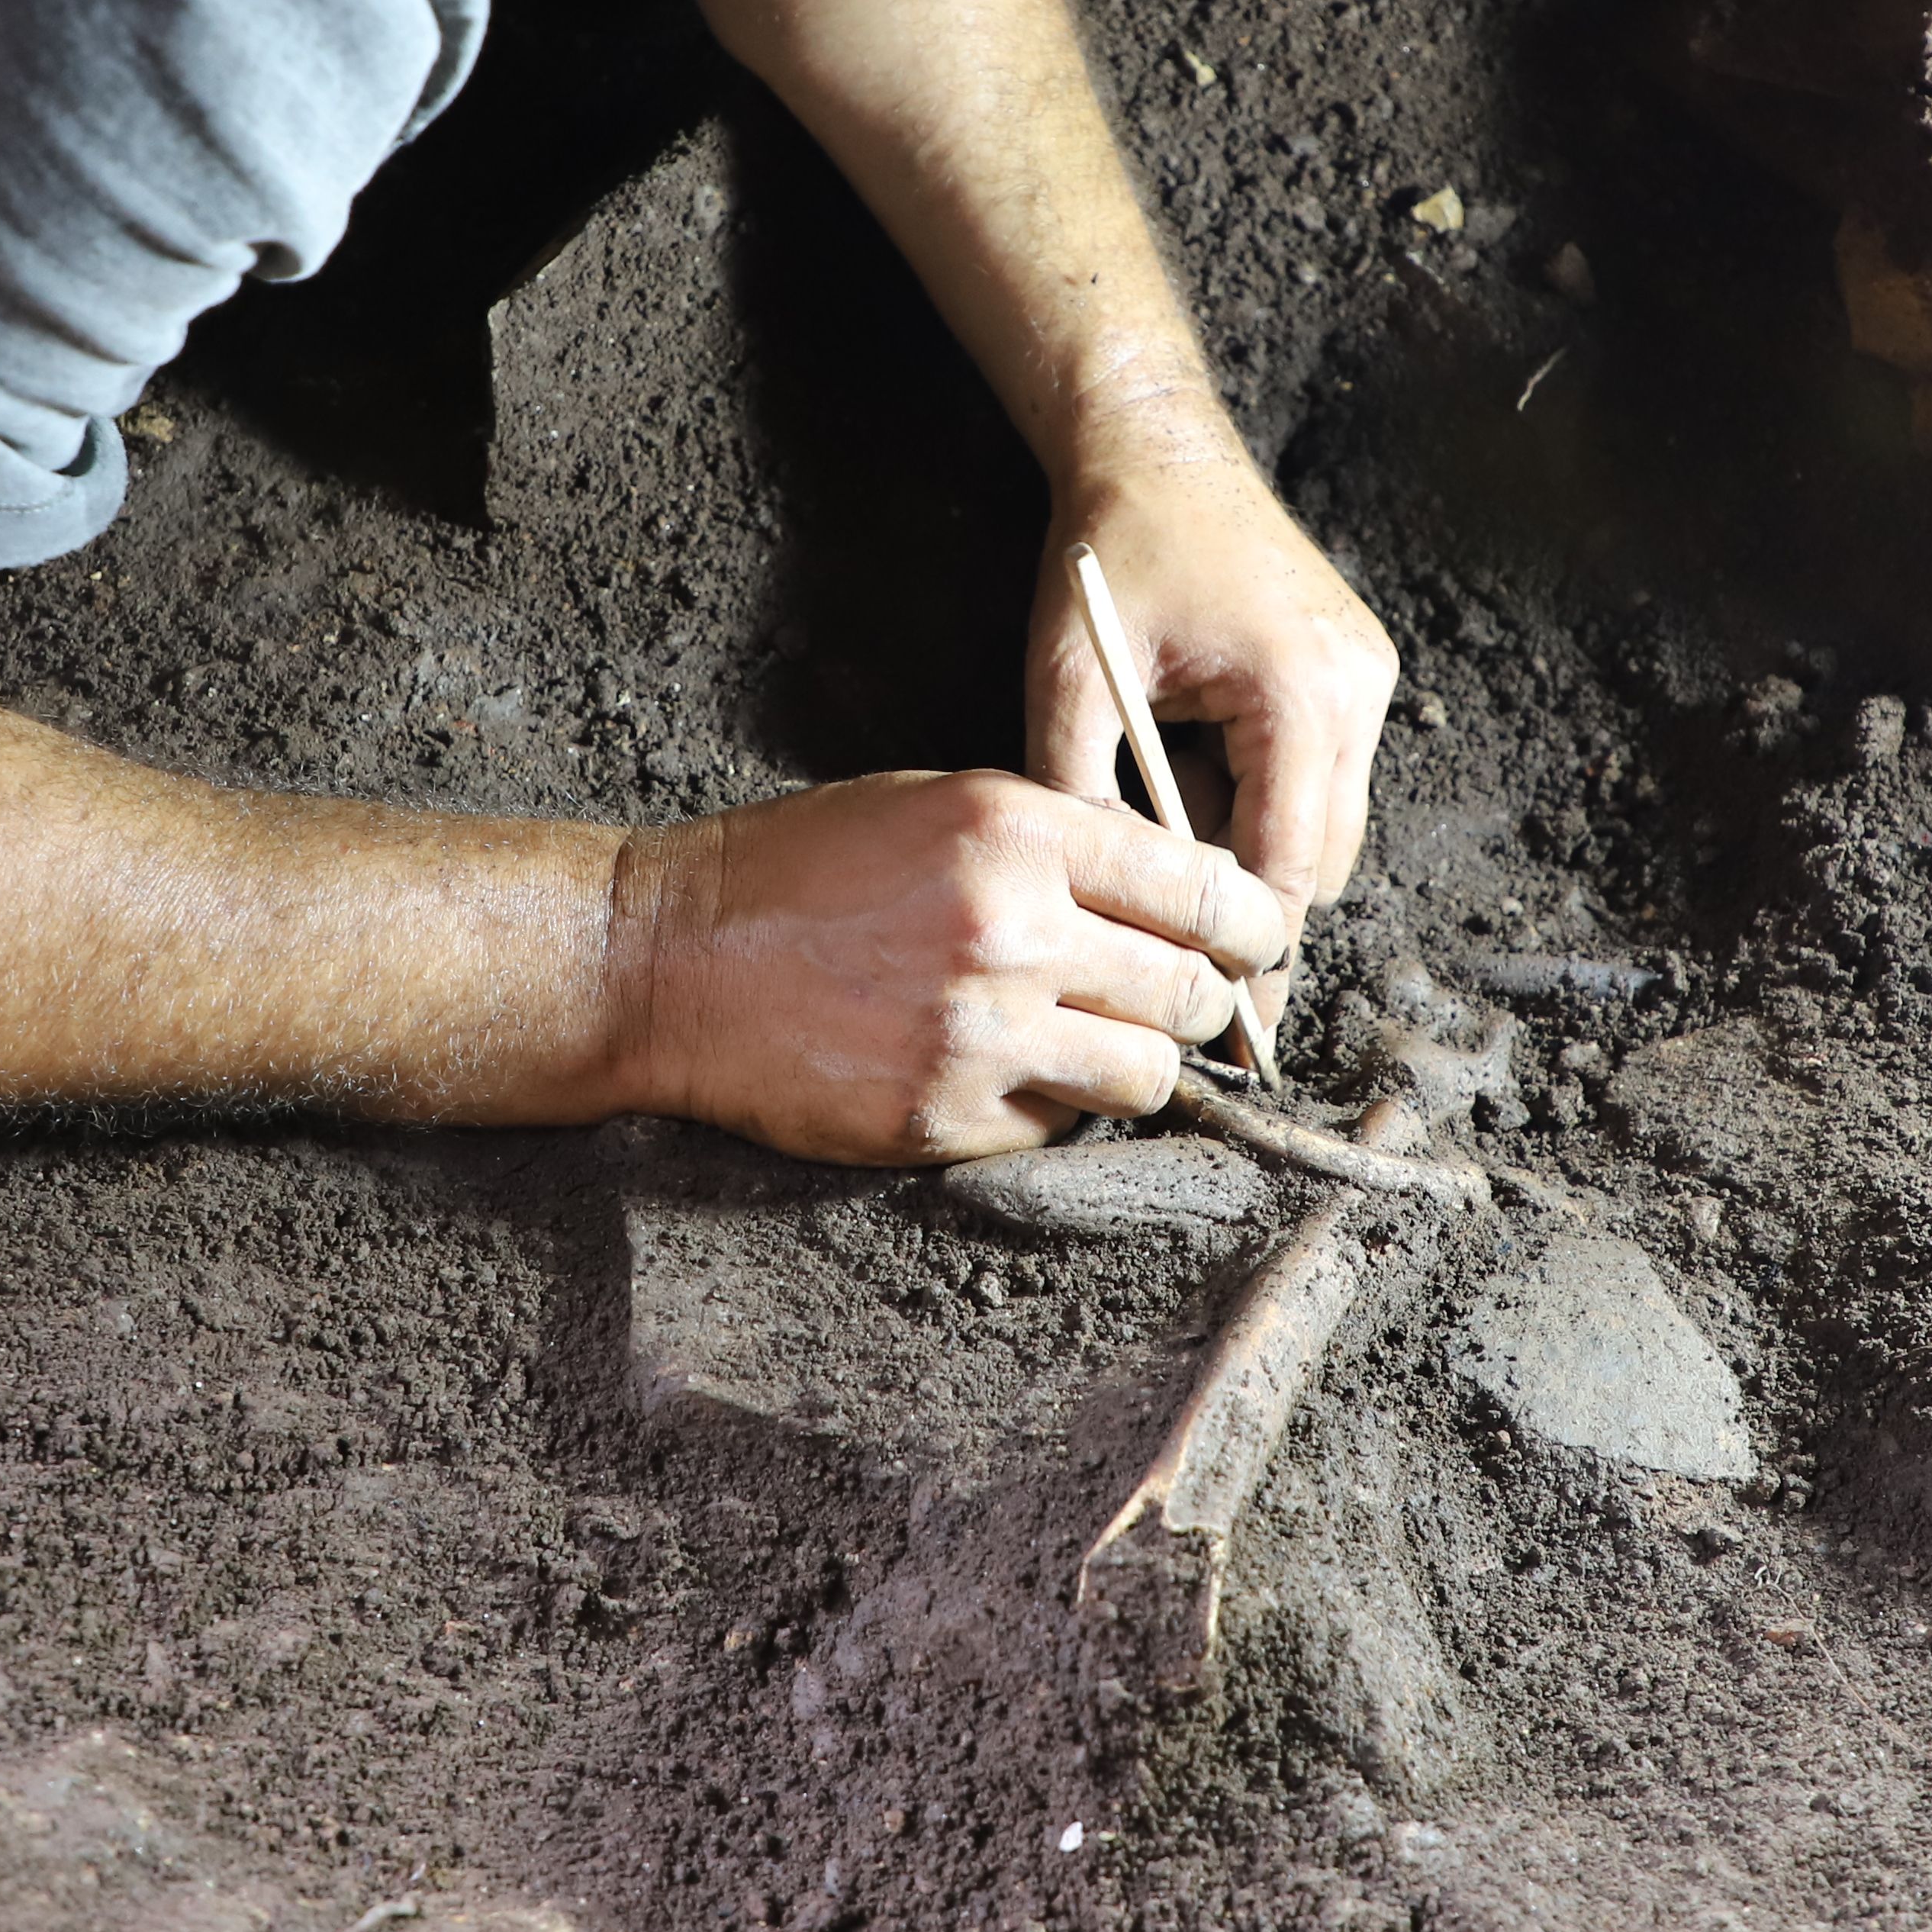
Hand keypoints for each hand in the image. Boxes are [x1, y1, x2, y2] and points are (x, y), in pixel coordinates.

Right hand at [614, 771, 1291, 1164]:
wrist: (673, 957)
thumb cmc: (804, 868)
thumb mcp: (940, 805)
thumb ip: (1062, 840)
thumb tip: (1181, 888)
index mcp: (1017, 833)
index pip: (1203, 887)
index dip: (1252, 922)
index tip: (1259, 939)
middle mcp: (1011, 932)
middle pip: (1192, 992)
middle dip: (1203, 1001)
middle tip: (1188, 1001)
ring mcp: (978, 1035)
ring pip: (1146, 1076)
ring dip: (1140, 1065)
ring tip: (1097, 1042)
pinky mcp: (943, 1118)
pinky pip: (1059, 1126)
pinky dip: (1054, 1105)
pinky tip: (1006, 1070)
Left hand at [1028, 456, 1398, 1007]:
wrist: (1155, 445)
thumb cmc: (1106, 551)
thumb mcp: (1070, 676)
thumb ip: (1080, 792)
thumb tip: (1091, 908)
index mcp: (1299, 693)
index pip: (1288, 866)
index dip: (1251, 953)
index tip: (1225, 1029)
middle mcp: (1355, 689)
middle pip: (1324, 859)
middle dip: (1258, 917)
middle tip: (1190, 977)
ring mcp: (1365, 677)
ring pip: (1327, 824)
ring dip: (1258, 853)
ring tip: (1171, 841)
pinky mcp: (1353, 670)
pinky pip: (1319, 775)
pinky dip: (1263, 801)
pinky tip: (1195, 780)